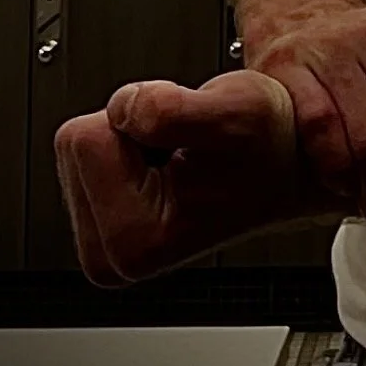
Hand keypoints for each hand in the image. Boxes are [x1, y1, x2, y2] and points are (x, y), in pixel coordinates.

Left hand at [54, 69, 324, 288]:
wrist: (288, 166)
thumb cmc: (269, 150)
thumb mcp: (236, 112)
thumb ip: (172, 111)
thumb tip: (121, 110)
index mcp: (131, 243)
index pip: (85, 139)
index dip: (141, 119)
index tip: (185, 141)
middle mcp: (111, 255)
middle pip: (76, 142)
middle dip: (134, 129)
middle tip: (186, 147)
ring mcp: (105, 242)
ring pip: (82, 146)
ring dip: (137, 136)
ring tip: (185, 156)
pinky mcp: (103, 224)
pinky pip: (90, 154)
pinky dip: (133, 145)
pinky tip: (173, 164)